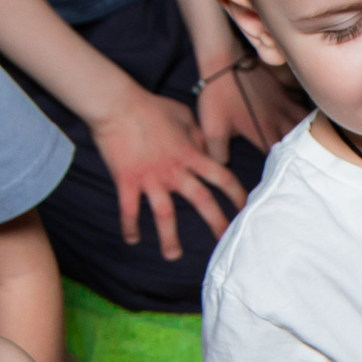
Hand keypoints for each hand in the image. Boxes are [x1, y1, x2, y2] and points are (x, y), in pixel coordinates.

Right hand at [91, 87, 247, 261]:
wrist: (117, 105)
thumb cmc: (149, 106)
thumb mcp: (183, 115)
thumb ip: (197, 135)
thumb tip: (206, 148)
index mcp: (190, 154)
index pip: (221, 177)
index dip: (236, 194)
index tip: (245, 208)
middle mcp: (175, 170)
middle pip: (202, 201)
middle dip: (216, 223)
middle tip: (225, 242)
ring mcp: (151, 178)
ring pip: (165, 214)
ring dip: (169, 237)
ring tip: (173, 256)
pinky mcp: (127, 181)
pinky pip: (129, 210)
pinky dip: (130, 226)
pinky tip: (132, 240)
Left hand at [195, 55, 306, 163]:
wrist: (224, 61)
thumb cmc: (217, 95)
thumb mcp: (212, 128)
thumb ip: (218, 152)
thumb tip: (223, 168)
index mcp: (262, 132)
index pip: (279, 157)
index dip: (283, 168)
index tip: (285, 175)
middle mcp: (278, 120)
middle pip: (299, 141)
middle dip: (303, 154)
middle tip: (308, 164)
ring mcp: (283, 104)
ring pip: (306, 123)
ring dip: (311, 135)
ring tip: (317, 146)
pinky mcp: (284, 91)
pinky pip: (303, 105)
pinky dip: (309, 115)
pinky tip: (311, 120)